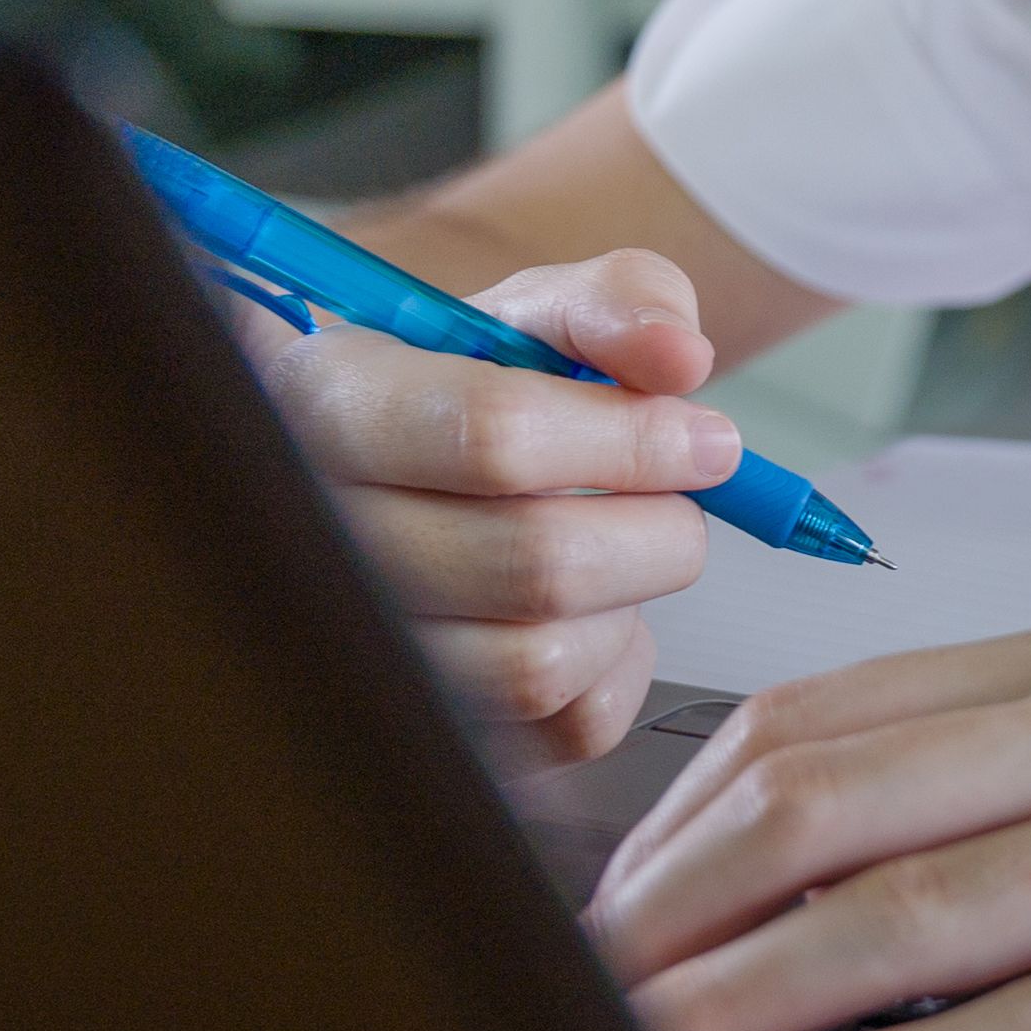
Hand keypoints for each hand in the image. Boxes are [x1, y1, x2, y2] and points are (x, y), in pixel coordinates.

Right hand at [225, 246, 743, 762]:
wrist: (404, 467)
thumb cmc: (467, 385)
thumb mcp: (535, 310)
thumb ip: (620, 300)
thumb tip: (680, 357)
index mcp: (335, 402)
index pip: (492, 435)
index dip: (630, 440)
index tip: (705, 437)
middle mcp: (324, 535)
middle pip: (536, 563)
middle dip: (656, 528)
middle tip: (678, 495)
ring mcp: (361, 646)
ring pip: (542, 662)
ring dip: (629, 602)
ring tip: (614, 544)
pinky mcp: (422, 728)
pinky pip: (561, 730)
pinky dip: (614, 668)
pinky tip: (589, 611)